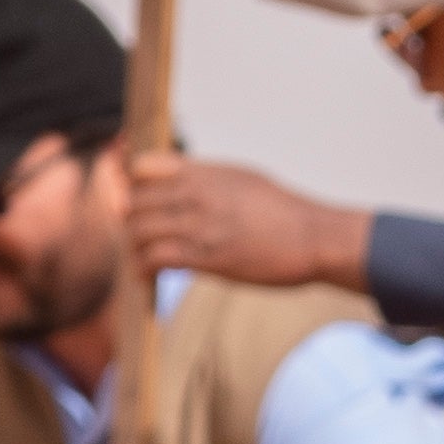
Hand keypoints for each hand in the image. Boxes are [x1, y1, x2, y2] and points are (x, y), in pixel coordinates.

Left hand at [118, 155, 367, 294]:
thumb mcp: (242, 178)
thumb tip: (186, 181)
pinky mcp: (206, 257)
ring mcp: (199, 225)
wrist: (314, 238)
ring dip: (135, 247)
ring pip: (140, 231)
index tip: (134, 202)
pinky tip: (145, 276)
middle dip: (130, 222)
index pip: (142, 167)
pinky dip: (144, 269)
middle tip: (136, 237)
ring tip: (140, 258)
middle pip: (135, 202)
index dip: (131, 185)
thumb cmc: (284, 211)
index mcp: (203, 173)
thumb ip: (207, 179)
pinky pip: (156, 258)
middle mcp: (195, 194)